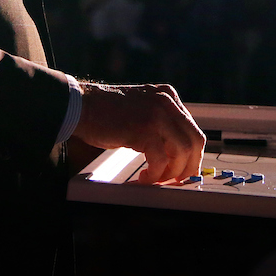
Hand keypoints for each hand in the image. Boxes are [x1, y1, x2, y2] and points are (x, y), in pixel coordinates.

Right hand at [72, 82, 204, 183]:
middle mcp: (167, 101)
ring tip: (155, 179)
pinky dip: (155, 175)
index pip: (192, 129)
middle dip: (189, 166)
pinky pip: (160, 159)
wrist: (81, 105)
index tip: (183, 170)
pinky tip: (144, 178)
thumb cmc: (106, 113)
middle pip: (195, 140)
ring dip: (171, 172)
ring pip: (182, 151)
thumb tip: (175, 152)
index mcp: (168, 96)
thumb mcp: (141, 111)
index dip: (191, 154)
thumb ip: (160, 123)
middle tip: (176, 180)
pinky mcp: (144, 129)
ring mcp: (157, 114)